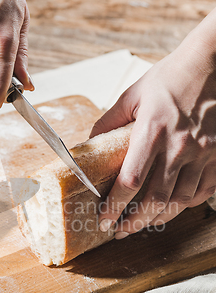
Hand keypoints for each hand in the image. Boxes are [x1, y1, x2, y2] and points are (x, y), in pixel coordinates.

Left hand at [91, 11, 215, 238]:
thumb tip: (90, 143)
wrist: (214, 62)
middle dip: (134, 222)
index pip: (130, 181)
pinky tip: (172, 208)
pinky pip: (202, 192)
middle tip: (120, 231)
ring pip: (180, 201)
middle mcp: (179, 146)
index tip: (103, 218)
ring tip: (143, 223)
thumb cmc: (172, 76)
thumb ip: (109, 121)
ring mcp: (203, 153)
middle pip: (155, 200)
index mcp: (152, 131)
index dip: (114, 206)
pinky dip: (185, 205)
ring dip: (159, 218)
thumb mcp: (134, 94)